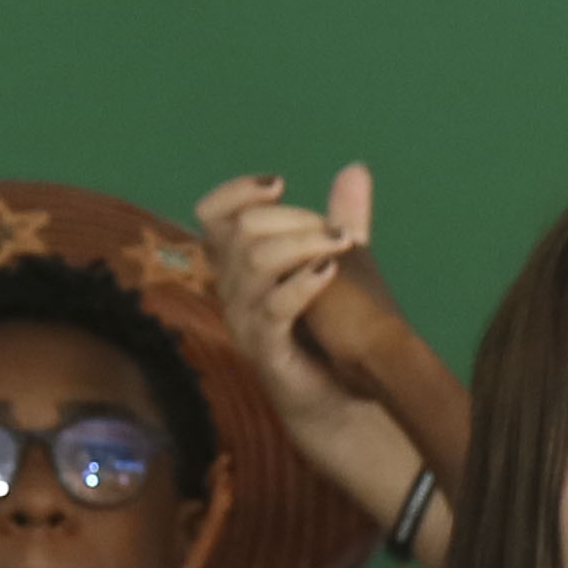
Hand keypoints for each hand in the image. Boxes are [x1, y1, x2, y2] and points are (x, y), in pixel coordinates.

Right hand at [195, 169, 427, 509]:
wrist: (339, 398)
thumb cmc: (330, 330)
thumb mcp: (337, 264)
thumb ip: (341, 219)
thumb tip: (355, 169)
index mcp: (239, 266)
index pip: (213, 216)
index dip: (236, 192)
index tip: (279, 183)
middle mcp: (231, 291)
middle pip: (239, 232)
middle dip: (291, 220)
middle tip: (336, 230)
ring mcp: (244, 322)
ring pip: (254, 263)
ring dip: (302, 244)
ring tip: (341, 245)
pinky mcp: (265, 351)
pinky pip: (273, 307)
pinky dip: (302, 283)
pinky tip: (329, 271)